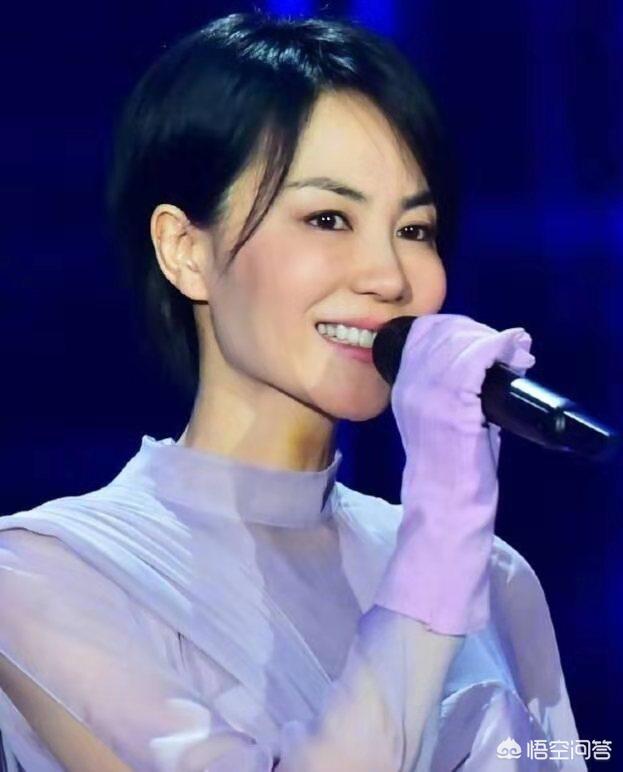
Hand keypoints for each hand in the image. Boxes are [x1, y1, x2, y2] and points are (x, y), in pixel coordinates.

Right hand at [373, 313, 535, 634]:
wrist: (445, 507)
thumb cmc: (450, 470)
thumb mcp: (440, 420)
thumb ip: (452, 389)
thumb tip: (484, 361)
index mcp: (403, 387)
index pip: (424, 333)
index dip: (458, 326)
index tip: (486, 340)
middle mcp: (410, 386)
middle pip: (445, 331)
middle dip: (482, 331)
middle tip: (511, 349)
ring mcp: (428, 395)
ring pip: (462, 341)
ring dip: (496, 340)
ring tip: (519, 354)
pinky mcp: (453, 407)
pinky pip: (476, 359)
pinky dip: (499, 348)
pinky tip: (514, 351)